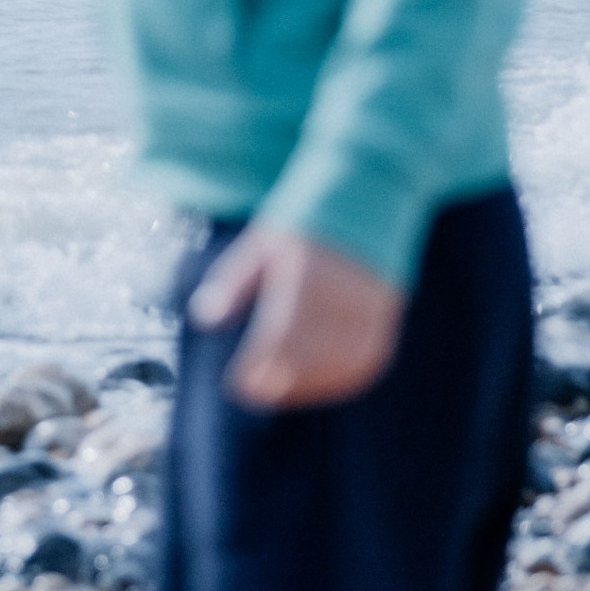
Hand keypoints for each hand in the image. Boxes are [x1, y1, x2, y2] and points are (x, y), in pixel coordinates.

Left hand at [189, 227, 403, 408]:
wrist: (365, 195)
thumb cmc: (302, 223)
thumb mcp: (260, 244)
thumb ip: (233, 282)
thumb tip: (203, 318)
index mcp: (305, 273)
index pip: (281, 334)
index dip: (260, 365)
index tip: (238, 384)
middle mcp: (341, 292)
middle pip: (310, 354)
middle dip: (280, 381)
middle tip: (254, 394)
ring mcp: (368, 305)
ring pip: (341, 363)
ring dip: (310, 387)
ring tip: (280, 395)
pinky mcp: (385, 314)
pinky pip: (368, 360)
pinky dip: (343, 380)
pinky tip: (318, 387)